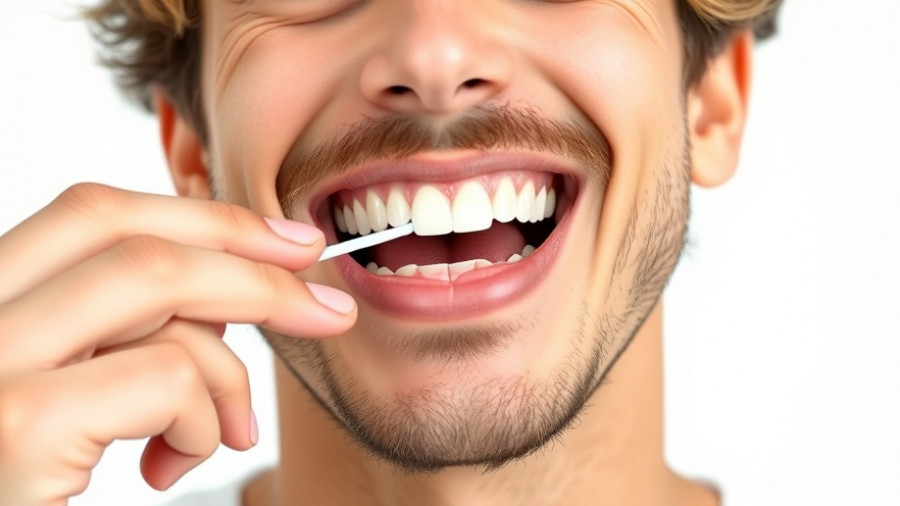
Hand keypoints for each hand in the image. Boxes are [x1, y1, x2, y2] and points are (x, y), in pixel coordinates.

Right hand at [0, 183, 355, 504]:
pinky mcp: (15, 428)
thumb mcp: (75, 400)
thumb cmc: (34, 490)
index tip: (285, 242)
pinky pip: (165, 376)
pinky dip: (203, 419)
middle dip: (246, 259)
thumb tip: (224, 305)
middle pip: (125, 231)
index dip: (202, 216)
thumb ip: (119, 343)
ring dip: (226, 365)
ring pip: (154, 285)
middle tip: (323, 306)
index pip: (91, 216)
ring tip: (225, 435)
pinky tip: (172, 468)